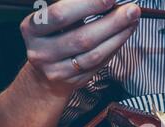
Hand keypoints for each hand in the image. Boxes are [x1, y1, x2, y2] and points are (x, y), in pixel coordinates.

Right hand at [20, 0, 139, 92]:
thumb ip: (74, 7)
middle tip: (132, 10)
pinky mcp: (74, 82)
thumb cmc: (51, 37)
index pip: (61, 15)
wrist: (43, 75)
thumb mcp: (51, 19)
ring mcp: (58, 70)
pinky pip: (99, 64)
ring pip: (94, 54)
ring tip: (132, 21)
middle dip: (112, 22)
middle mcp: (42, 52)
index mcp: (32, 29)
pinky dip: (115, 48)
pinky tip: (124, 35)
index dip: (88, 5)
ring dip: (118, 36)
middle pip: (83, 38)